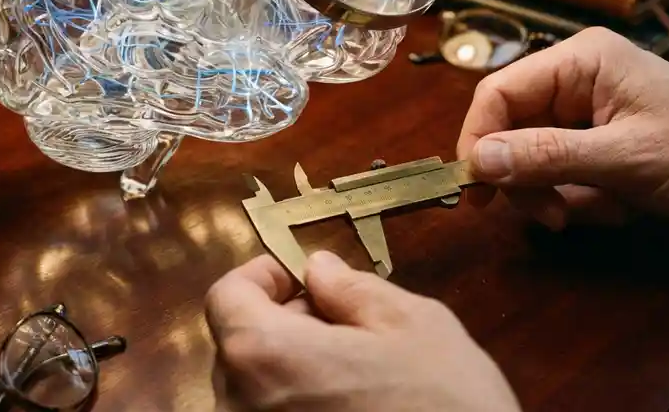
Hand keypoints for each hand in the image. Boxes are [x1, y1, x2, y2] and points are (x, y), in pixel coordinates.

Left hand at [205, 251, 520, 411]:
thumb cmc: (443, 405)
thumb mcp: (412, 325)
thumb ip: (352, 289)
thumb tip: (318, 271)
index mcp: (263, 355)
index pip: (225, 298)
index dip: (261, 278)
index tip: (300, 280)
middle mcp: (239, 407)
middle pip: (239, 346)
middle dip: (284, 324)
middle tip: (343, 326)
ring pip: (255, 391)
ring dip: (293, 371)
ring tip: (355, 377)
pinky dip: (298, 409)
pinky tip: (352, 411)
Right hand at [458, 27, 668, 229]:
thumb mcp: (625, 159)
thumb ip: (547, 157)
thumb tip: (477, 162)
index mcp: (580, 61)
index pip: (499, 92)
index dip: (479, 138)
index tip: (476, 187)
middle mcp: (575, 80)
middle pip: (510, 128)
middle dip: (527, 177)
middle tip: (550, 216)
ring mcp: (586, 112)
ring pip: (531, 157)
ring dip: (557, 193)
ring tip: (601, 212)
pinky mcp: (596, 142)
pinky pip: (559, 172)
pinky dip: (579, 198)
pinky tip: (617, 208)